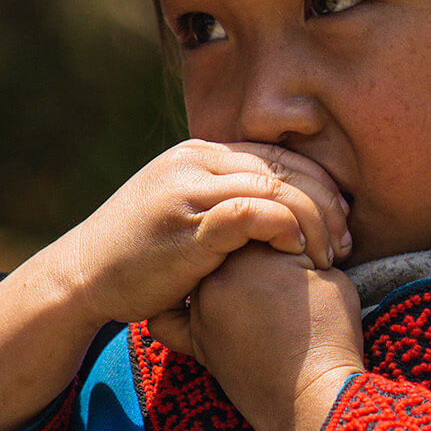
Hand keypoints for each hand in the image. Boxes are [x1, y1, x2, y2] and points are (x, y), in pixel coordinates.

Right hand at [49, 140, 350, 331]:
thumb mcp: (183, 214)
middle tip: (347, 243)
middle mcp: (196, 160)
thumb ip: (222, 202)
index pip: (279, 156)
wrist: (83, 276)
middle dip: (326, 205)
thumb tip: (280, 213)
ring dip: (314, 222)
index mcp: (199, 153)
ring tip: (329, 258)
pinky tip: (298, 254)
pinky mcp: (188, 222)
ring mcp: (190, 188)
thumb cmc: (139, 256)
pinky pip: (252, 211)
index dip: (320, 187)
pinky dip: (284, 228)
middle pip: (285, 168)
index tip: (343, 223)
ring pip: (277, 187)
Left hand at [161, 244, 364, 430]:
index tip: (310, 261)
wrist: (313, 396)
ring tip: (261, 303)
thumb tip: (293, 250)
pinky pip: (172, 321)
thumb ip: (303, 253)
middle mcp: (217, 275)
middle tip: (286, 286)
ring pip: (207, 279)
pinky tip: (201, 313)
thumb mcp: (330, 278)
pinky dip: (179, 312)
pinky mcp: (197, 344)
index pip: (261, 226)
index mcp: (251, 251)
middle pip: (231, 251)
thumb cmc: (329, 334)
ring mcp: (202, 310)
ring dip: (226, 281)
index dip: (288, 241)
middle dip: (256, 262)